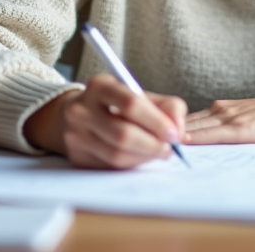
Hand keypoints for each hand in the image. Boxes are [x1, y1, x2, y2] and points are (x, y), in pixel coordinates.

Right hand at [23, 74, 186, 169]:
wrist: (79, 115)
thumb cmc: (117, 104)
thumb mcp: (140, 95)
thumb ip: (167, 106)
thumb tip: (179, 130)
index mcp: (100, 86)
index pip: (131, 104)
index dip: (157, 122)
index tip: (174, 134)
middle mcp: (82, 109)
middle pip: (123, 134)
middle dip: (153, 145)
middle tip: (170, 149)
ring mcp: (75, 135)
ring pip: (117, 154)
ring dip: (145, 157)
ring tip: (159, 152)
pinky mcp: (77, 156)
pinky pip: (111, 166)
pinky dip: (132, 164)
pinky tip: (141, 157)